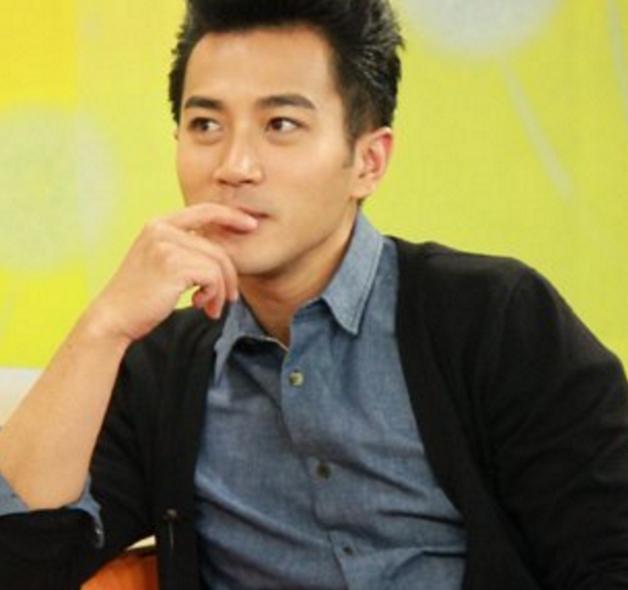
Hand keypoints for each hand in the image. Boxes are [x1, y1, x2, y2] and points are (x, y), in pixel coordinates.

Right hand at [84, 203, 257, 342]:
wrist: (114, 318)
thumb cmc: (140, 297)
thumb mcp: (161, 263)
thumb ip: (185, 251)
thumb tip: (222, 253)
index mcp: (158, 225)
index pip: (204, 211)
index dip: (231, 216)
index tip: (251, 225)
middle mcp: (161, 229)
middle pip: (216, 248)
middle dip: (229, 276)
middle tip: (230, 299)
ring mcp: (166, 245)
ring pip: (217, 263)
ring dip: (221, 290)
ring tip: (212, 307)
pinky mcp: (173, 264)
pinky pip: (213, 276)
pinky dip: (214, 295)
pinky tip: (200, 305)